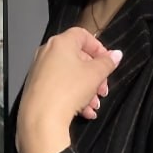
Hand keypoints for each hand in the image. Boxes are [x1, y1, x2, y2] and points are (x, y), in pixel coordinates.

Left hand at [17, 27, 120, 152]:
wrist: (41, 117)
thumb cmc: (69, 89)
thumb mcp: (95, 75)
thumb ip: (107, 63)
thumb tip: (116, 54)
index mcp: (60, 43)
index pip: (82, 35)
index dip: (98, 48)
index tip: (108, 62)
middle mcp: (47, 52)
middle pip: (77, 58)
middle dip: (95, 75)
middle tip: (103, 90)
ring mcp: (40, 69)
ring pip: (70, 75)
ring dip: (86, 89)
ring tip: (94, 105)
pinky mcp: (36, 86)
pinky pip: (59, 86)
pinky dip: (73, 96)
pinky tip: (84, 112)